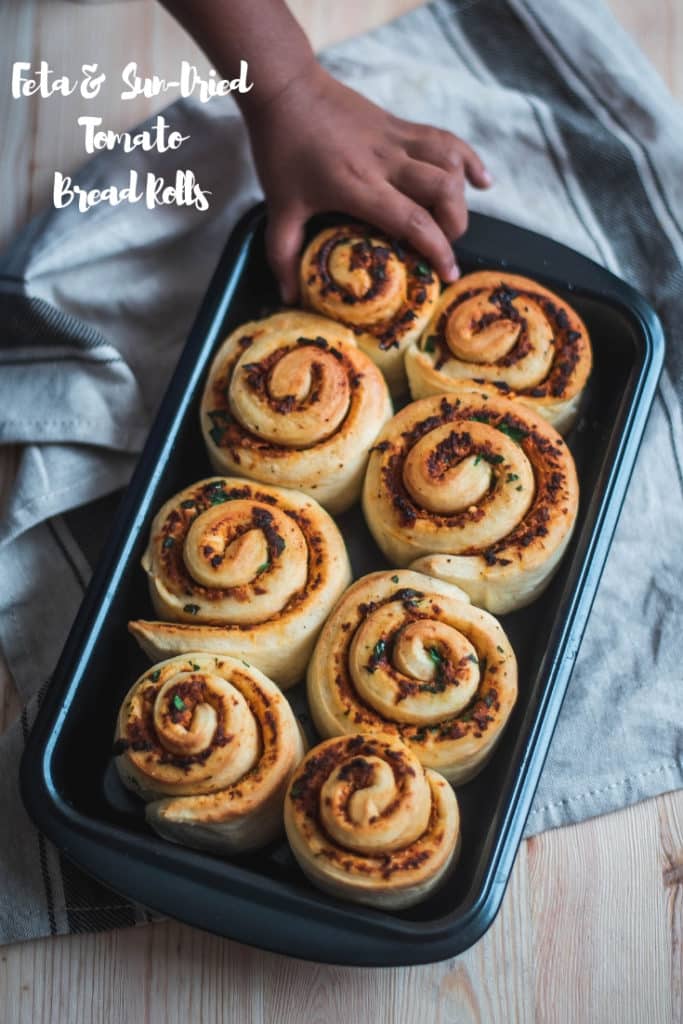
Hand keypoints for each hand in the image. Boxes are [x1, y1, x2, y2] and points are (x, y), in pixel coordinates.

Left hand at [244, 62, 491, 302]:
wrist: (286, 87)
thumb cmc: (281, 149)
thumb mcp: (279, 207)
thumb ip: (282, 254)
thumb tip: (287, 296)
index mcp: (359, 186)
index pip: (414, 221)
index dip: (438, 250)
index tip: (448, 274)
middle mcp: (385, 162)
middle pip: (443, 191)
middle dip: (454, 225)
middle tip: (442, 246)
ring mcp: (396, 139)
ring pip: (450, 162)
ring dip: (461, 194)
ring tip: (453, 219)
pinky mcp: (400, 124)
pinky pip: (445, 139)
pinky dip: (468, 159)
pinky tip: (481, 180)